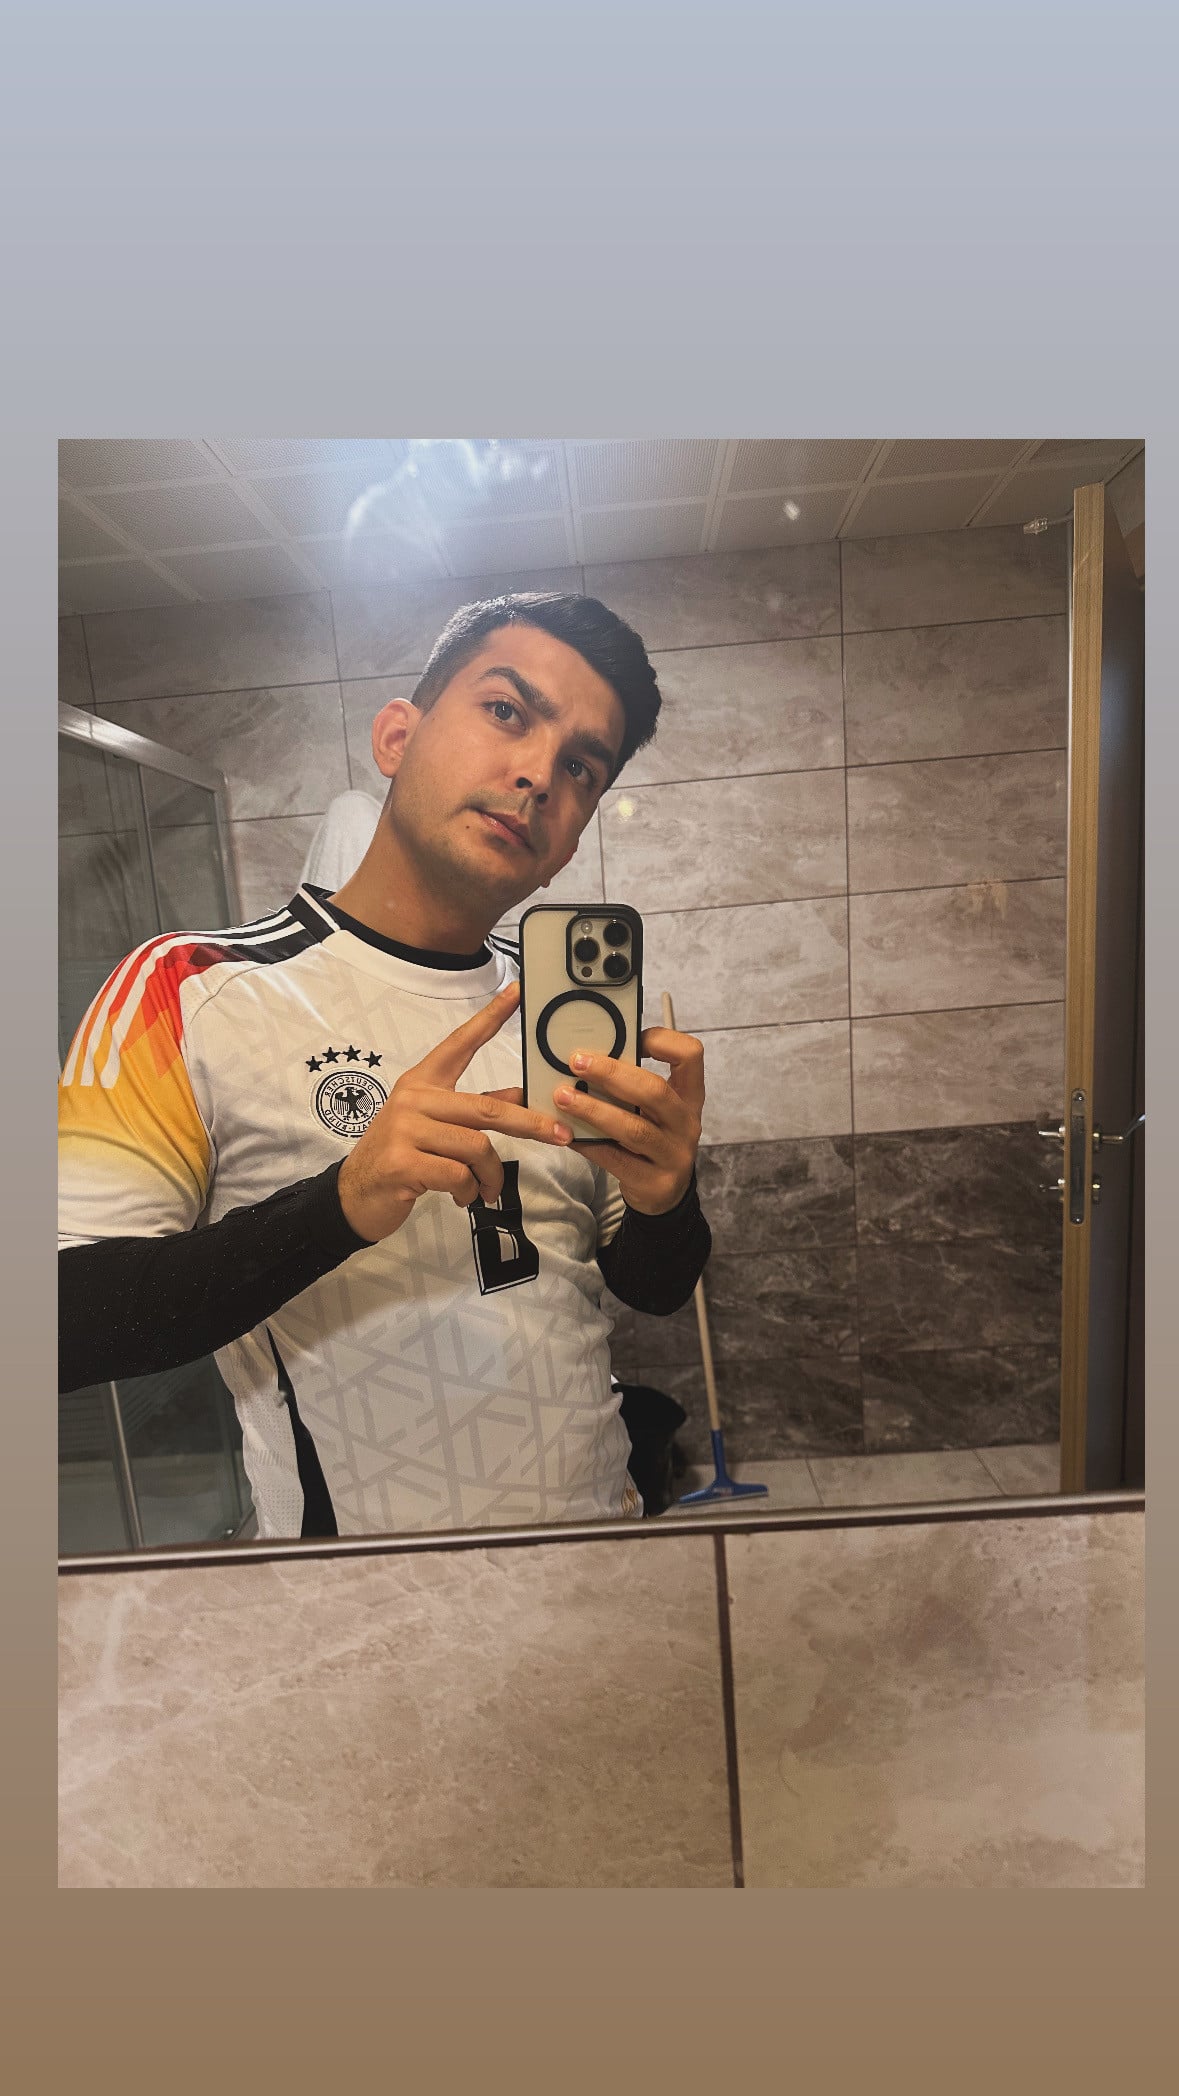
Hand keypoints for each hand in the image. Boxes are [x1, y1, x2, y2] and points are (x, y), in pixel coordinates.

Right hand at [337, 981, 575, 1242]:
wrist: (355, 1195)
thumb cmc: (401, 1157)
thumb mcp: (434, 1126)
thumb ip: (472, 1111)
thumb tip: (519, 1095)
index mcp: (423, 1083)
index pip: (461, 1043)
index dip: (491, 1017)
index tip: (518, 991)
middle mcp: (414, 1099)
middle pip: (486, 1107)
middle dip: (531, 1124)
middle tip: (561, 1135)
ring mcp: (405, 1129)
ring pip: (477, 1147)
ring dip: (490, 1175)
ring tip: (487, 1189)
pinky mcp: (402, 1162)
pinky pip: (459, 1174)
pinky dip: (470, 1191)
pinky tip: (462, 1197)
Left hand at [553, 1026, 704, 1215]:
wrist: (665, 1194)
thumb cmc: (652, 1139)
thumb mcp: (655, 1110)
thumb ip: (633, 1086)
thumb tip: (587, 1055)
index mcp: (689, 1096)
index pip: (689, 1055)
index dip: (661, 1040)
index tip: (628, 1036)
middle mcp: (687, 1123)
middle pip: (655, 1091)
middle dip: (613, 1074)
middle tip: (577, 1062)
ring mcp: (674, 1155)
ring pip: (634, 1129)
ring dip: (594, 1110)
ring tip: (563, 1097)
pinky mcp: (654, 1182)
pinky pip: (615, 1159)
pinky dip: (588, 1143)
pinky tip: (566, 1132)